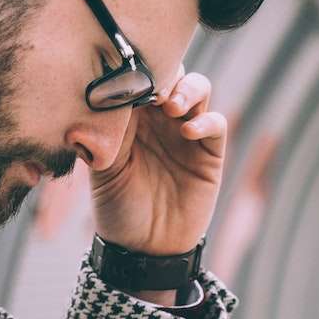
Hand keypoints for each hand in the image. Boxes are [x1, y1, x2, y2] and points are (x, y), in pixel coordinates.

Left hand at [88, 71, 225, 256]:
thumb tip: (105, 95)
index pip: (139, 77)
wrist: (143, 249)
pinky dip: (205, 120)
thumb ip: (109, 131)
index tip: (130, 76)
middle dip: (166, 72)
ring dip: (187, 89)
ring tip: (171, 106)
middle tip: (153, 88)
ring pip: (197, 88)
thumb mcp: (104, 167)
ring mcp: (186, 132)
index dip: (138, 69)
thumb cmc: (117, 208)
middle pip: (172, 73)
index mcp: (132, 116)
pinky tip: (187, 131)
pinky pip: (215, 122)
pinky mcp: (208, 152)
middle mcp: (159, 118)